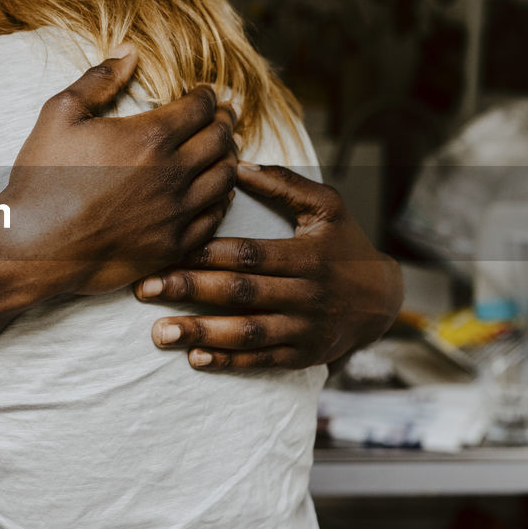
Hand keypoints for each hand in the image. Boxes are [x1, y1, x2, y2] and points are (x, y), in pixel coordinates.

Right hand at [0, 45, 237, 294]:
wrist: (33, 245)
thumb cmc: (42, 179)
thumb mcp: (60, 114)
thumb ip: (99, 79)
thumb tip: (130, 51)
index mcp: (150, 137)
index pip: (202, 106)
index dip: (208, 96)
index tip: (206, 94)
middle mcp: (172, 174)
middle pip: (221, 139)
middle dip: (224, 122)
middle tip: (223, 116)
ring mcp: (176, 213)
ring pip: (226, 178)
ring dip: (229, 158)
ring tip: (223, 150)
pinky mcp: (173, 246)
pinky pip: (214, 218)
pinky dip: (221, 199)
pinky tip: (216, 191)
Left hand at [134, 163, 402, 369]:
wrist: (383, 300)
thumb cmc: (344, 245)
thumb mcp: (327, 207)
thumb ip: (284, 185)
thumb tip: (237, 167)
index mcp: (306, 256)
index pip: (249, 254)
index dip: (205, 253)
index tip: (165, 249)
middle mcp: (306, 294)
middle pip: (240, 293)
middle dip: (189, 289)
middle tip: (144, 288)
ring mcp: (304, 328)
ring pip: (247, 332)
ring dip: (201, 333)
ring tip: (160, 332)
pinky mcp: (302, 355)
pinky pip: (262, 360)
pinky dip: (229, 362)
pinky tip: (195, 358)